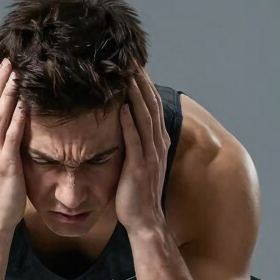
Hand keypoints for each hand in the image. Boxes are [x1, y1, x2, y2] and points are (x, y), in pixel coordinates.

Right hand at [0, 58, 28, 231]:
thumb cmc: (2, 186)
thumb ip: (3, 137)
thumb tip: (16, 117)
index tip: (6, 64)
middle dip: (0, 80)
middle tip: (11, 59)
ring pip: (0, 115)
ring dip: (9, 93)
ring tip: (18, 74)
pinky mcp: (6, 163)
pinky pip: (11, 137)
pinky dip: (17, 119)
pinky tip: (25, 105)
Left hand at [114, 66, 169, 233]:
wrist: (145, 222)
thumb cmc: (138, 195)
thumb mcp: (140, 163)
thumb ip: (137, 143)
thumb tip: (125, 124)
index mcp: (157, 142)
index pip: (153, 105)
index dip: (145, 83)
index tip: (135, 63)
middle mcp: (157, 145)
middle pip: (151, 105)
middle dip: (141, 80)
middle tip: (131, 57)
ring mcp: (150, 156)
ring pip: (145, 118)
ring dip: (136, 95)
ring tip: (126, 73)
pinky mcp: (139, 167)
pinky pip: (134, 141)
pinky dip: (129, 122)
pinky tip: (122, 106)